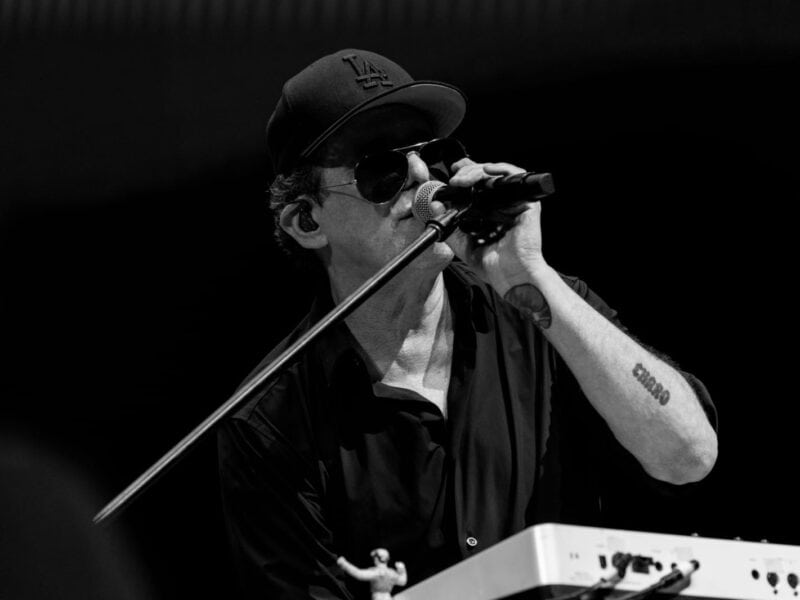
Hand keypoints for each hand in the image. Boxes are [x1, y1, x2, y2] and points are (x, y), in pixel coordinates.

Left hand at [432, 158, 548, 295]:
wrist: (511, 277)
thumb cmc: (494, 265)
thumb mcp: (463, 244)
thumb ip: (450, 225)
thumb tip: (436, 206)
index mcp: (492, 212)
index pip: (479, 185)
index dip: (467, 174)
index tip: (453, 175)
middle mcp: (504, 205)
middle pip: (487, 176)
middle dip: (468, 172)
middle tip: (455, 179)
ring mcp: (516, 203)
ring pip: (498, 173)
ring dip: (479, 170)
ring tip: (464, 179)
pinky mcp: (527, 204)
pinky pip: (516, 178)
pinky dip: (502, 170)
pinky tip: (487, 171)